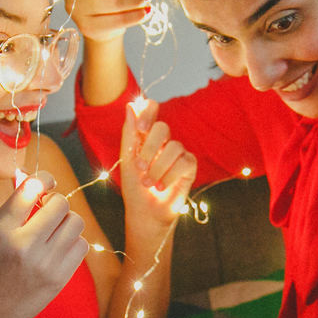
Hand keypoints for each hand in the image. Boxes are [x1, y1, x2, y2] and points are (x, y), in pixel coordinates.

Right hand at [0, 172, 89, 317]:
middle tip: (47, 212)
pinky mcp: (59, 278)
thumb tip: (41, 184)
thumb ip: (15, 210)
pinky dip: (73, 242)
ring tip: (54, 231)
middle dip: (56, 203)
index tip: (45, 184)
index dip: (43, 179)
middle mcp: (23, 243)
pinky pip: (81, 245)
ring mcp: (44, 263)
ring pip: (75, 222)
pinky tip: (59, 248)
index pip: (32, 188)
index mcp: (0, 228)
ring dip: (67, 222)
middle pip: (60, 204)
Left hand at [120, 98, 195, 237]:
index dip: (149, 112)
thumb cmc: (134, 187)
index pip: (152, 108)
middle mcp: (164, 141)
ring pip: (174, 147)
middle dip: (149, 148)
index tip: (141, 129)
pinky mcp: (189, 166)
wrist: (145, 213)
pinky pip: (184, 162)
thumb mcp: (127, 158)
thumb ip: (130, 132)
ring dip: (158, 168)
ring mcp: (178, 153)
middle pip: (162, 128)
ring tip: (149, 183)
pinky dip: (169, 176)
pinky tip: (161, 186)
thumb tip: (130, 104)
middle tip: (140, 167)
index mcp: (147, 135)